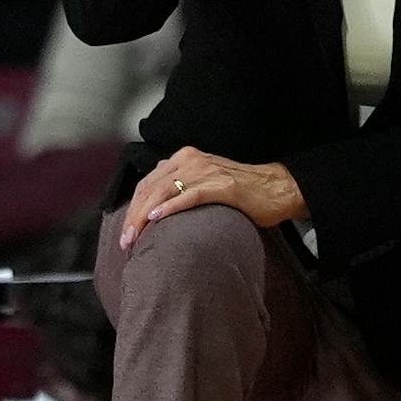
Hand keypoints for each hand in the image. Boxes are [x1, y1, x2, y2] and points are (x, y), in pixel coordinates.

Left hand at [119, 147, 305, 250]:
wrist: (275, 189)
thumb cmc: (240, 192)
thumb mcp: (203, 183)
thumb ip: (180, 189)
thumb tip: (153, 213)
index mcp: (184, 158)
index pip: (147, 183)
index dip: (132, 208)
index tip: (126, 232)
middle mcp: (191, 160)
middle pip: (150, 188)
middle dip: (133, 216)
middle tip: (125, 242)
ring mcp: (206, 171)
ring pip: (164, 192)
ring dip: (144, 216)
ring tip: (135, 237)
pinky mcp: (222, 186)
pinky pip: (189, 195)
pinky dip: (170, 207)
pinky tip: (156, 218)